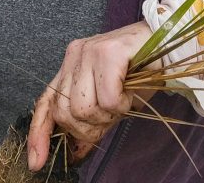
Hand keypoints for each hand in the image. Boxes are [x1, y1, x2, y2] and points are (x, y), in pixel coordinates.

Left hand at [26, 21, 153, 170]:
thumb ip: (90, 120)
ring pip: (83, 108)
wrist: (166, 43)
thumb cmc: (138, 70)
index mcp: (70, 65)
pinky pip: (107, 99)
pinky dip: (121, 105)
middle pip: (65, 112)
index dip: (38, 132)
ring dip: (107, 115)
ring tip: (121, 100)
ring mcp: (89, 51)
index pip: (46, 101)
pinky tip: (128, 93)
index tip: (37, 161)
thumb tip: (75, 152)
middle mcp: (74, 55)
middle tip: (111, 116)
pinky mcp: (108, 52)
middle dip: (89, 128)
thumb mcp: (108, 99)